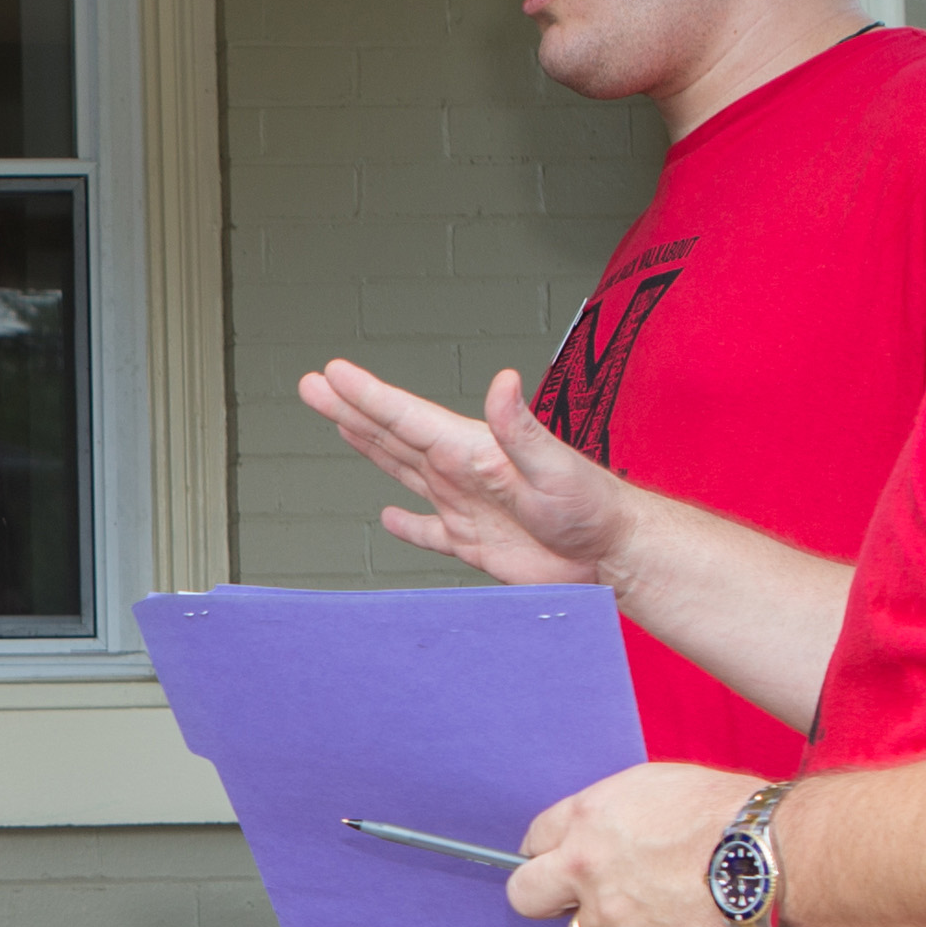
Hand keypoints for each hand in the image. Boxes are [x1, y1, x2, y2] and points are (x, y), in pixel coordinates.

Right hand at [297, 358, 635, 585]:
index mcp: (472, 450)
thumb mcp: (556, 465)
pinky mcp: (473, 542)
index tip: (332, 373)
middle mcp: (461, 471)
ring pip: (402, 471)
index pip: (408, 418)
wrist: (612, 553)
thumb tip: (502, 381)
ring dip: (368, 447)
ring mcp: (464, 505)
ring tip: (337, 422)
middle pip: (392, 436)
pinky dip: (407, 525)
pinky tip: (388, 516)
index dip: (366, 396)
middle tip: (313, 385)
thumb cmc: (593, 506)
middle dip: (350, 410)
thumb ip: (522, 428)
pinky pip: (429, 531)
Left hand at [506, 760, 768, 926]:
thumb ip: (612, 814)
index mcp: (587, 821)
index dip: (546, 853)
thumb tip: (599, 834)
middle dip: (545, 899)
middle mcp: (587, 872)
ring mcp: (615, 920)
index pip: (533, 841)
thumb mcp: (656, 785)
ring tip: (658, 910)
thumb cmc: (726, 811)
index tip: (555, 863)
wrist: (773, 855)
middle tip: (573, 899)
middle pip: (526, 897)